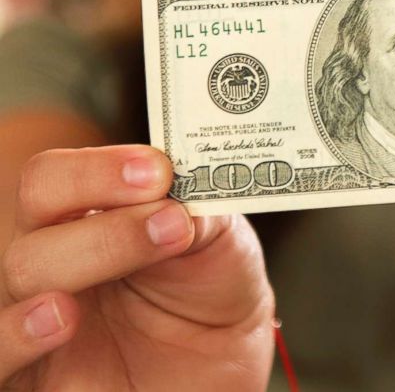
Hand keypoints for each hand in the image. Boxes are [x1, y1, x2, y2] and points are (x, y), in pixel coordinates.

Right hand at [0, 145, 273, 390]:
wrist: (227, 370)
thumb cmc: (212, 294)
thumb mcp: (221, 243)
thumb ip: (199, 210)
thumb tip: (182, 185)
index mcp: (85, 214)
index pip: (56, 178)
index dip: (98, 169)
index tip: (158, 170)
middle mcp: (52, 258)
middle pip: (37, 217)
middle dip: (111, 215)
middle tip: (173, 222)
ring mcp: (37, 316)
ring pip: (24, 273)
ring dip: (87, 255)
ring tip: (139, 256)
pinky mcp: (38, 377)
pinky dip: (16, 335)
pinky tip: (59, 316)